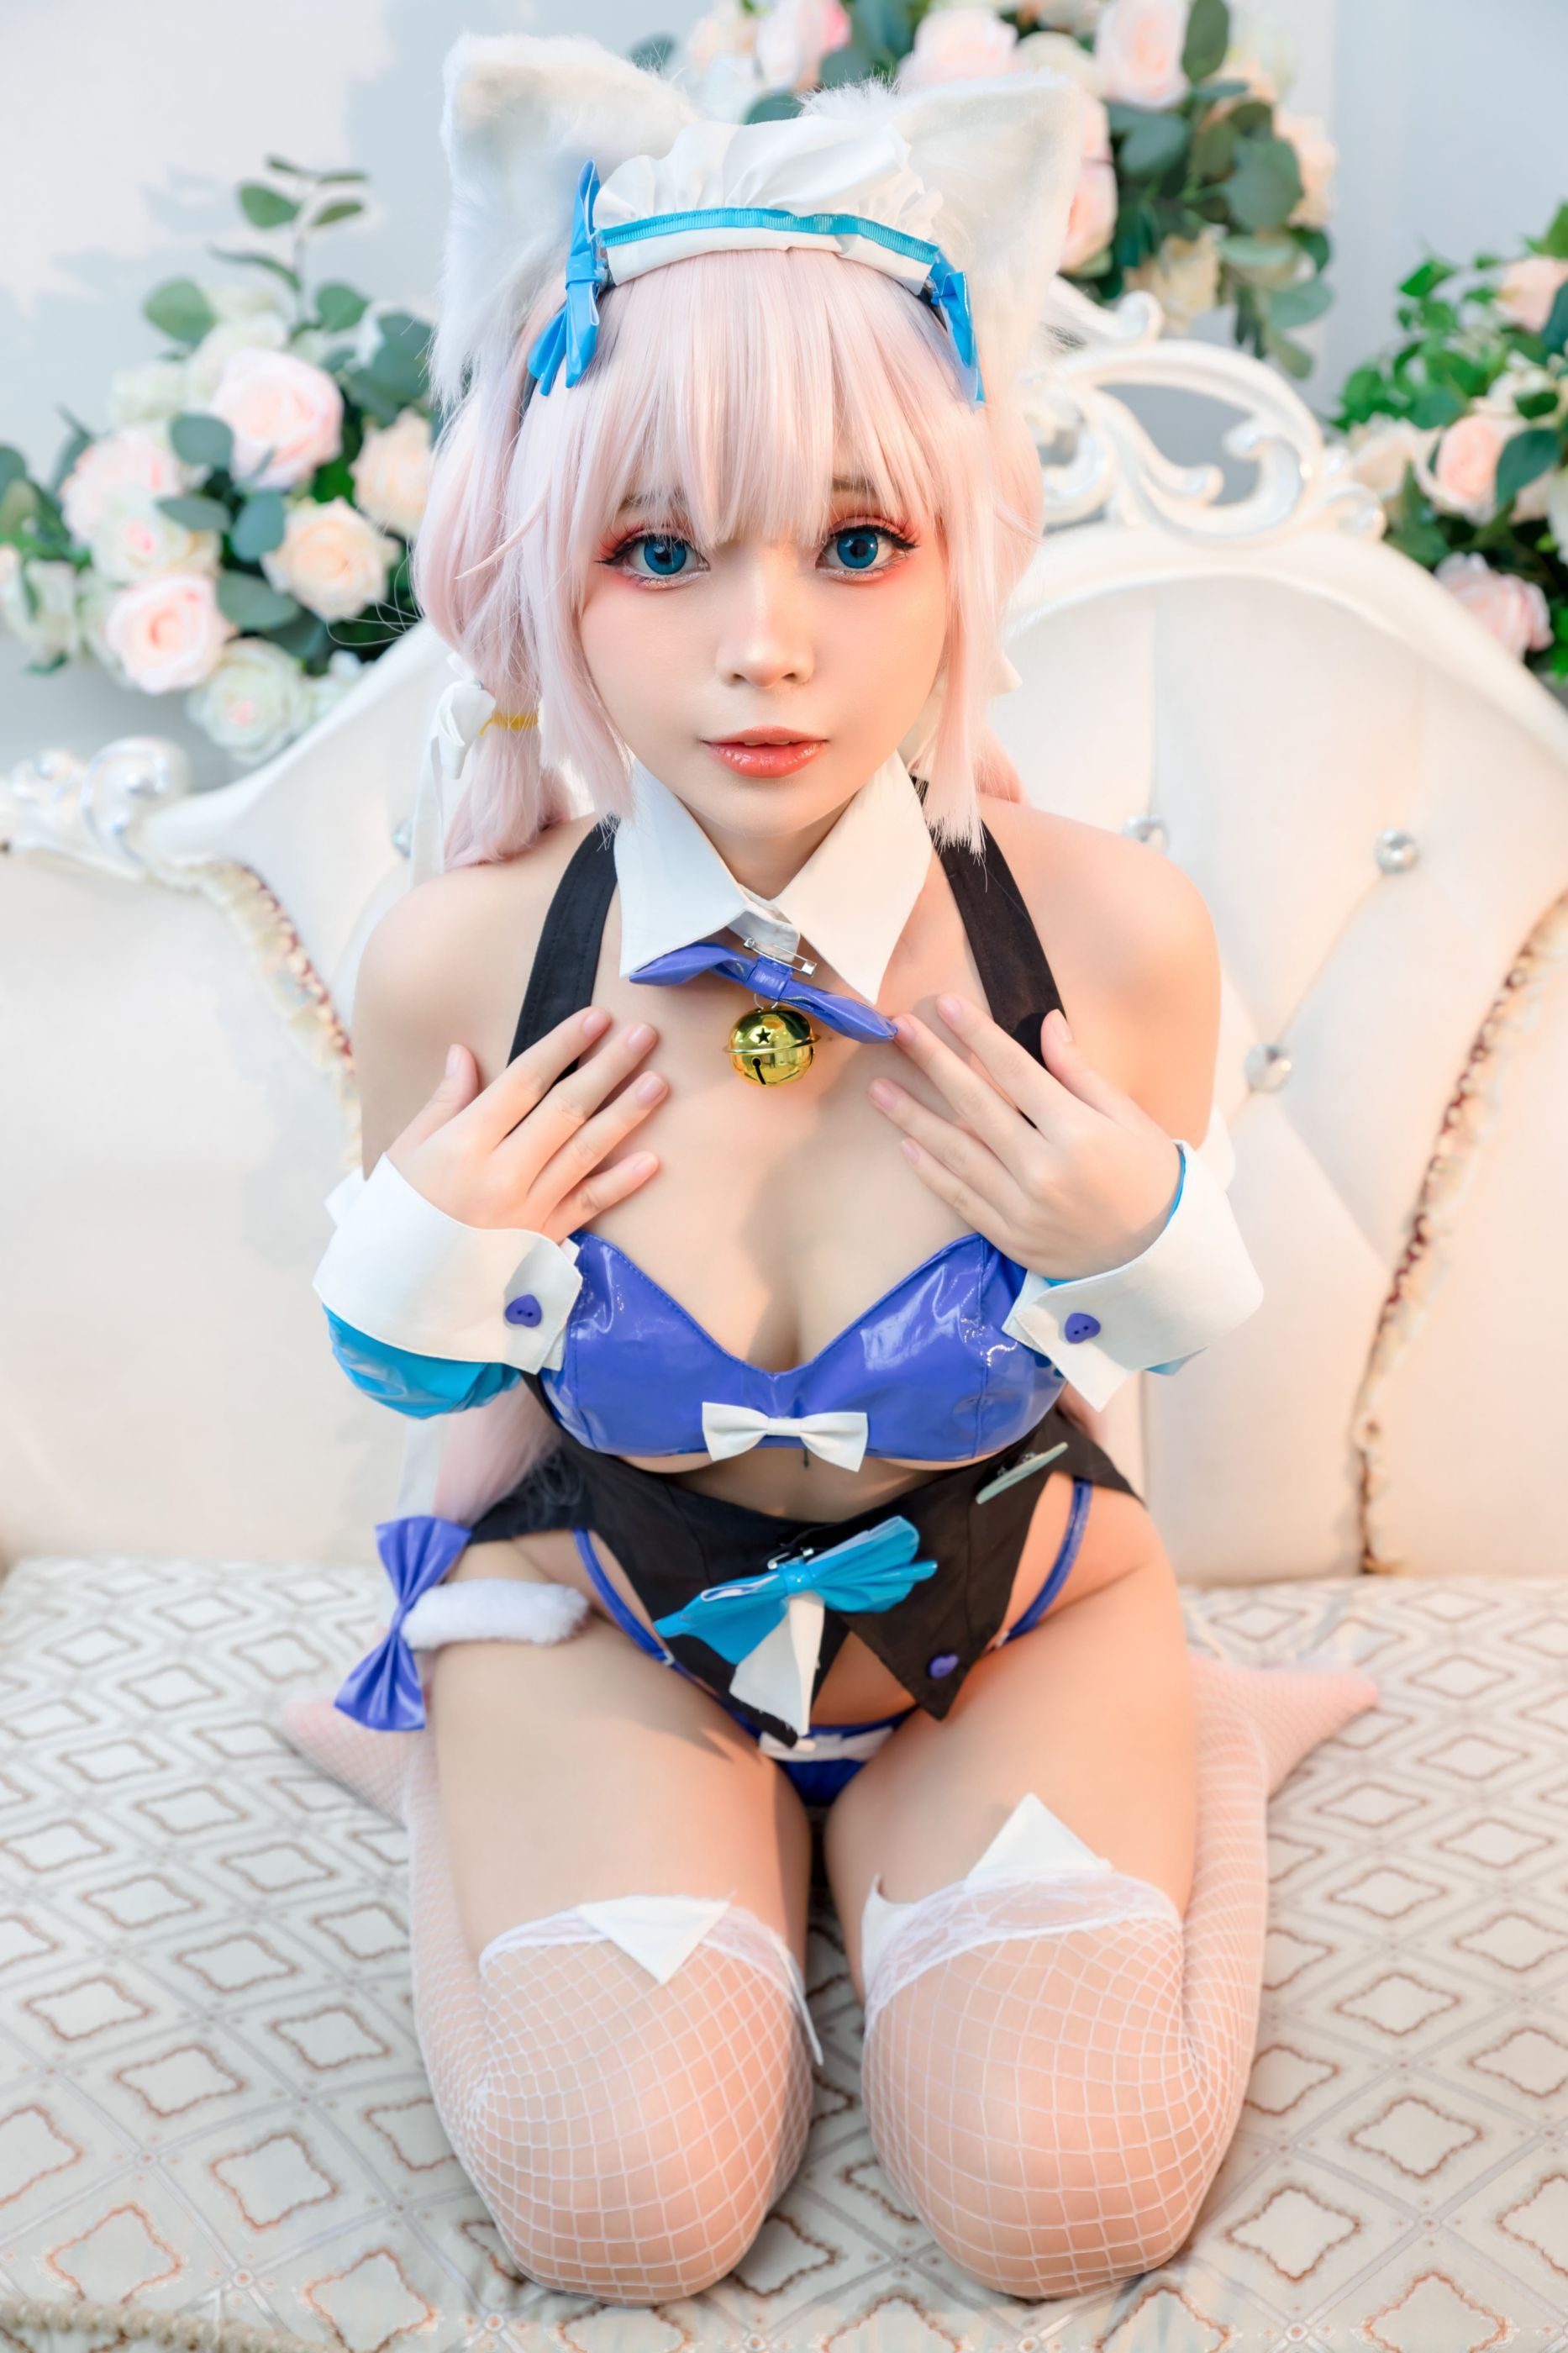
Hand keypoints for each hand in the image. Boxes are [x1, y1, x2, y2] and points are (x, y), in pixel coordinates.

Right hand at [387, 1008, 664, 1244]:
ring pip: (586, 1152)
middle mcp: (501, 1174)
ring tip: (658, 1083)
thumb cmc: (400, 1215)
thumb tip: (464, 1053)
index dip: (563, 1046)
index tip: (596, 1018)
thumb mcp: (406, 1153)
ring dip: (626, 1115)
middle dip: (608, 1068)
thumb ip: (444, 1103)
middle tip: (643, 1036)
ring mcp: (527, 1210)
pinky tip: (652, 1160)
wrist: (401, 1293)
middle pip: (566, 1110)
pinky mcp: (543, 1241)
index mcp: (464, 1145)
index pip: (524, 1082)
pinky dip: (622, 1183)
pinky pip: (589, 1206)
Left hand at [868, 995, 1180, 1278]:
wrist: (1159, 1262)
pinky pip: (960, 1199)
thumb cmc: (1149, 1180)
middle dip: (932, 1061)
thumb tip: (1048, 1023)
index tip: (945, 1004)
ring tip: (878, 1088)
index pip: (1014, 1071)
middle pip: (974, 1104)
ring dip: (912, 1117)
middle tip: (896, 1030)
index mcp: (1076, 1132)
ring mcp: (1021, 1208)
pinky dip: (931, 1171)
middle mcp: (1042, 1169)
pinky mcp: (1009, 1238)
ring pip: (955, 1153)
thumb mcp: (1128, 1119)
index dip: (977, 1035)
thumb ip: (1080, 1073)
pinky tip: (906, 1144)